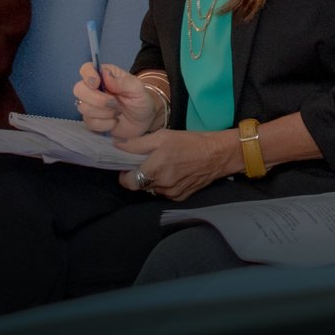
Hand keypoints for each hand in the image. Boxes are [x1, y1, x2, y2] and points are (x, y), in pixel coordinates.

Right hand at [73, 62, 158, 138]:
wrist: (144, 121)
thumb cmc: (140, 99)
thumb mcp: (137, 88)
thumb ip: (122, 82)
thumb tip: (105, 75)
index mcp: (104, 75)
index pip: (86, 68)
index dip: (88, 75)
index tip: (97, 84)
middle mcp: (93, 88)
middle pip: (79, 89)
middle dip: (97, 99)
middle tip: (115, 103)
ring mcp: (90, 105)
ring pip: (83, 108)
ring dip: (104, 113)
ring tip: (118, 112)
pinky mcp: (92, 120)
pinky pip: (90, 123)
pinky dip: (105, 124)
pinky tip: (114, 122)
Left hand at [114, 126, 239, 200]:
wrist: (216, 155)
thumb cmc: (189, 142)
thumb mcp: (162, 136)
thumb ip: (137, 144)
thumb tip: (118, 146)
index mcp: (156, 169)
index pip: (129, 183)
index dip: (124, 175)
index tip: (127, 166)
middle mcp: (163, 185)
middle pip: (140, 185)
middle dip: (139, 174)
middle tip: (146, 161)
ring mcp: (172, 194)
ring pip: (152, 189)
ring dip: (152, 179)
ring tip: (162, 164)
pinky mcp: (181, 197)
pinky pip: (165, 192)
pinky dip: (164, 184)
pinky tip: (173, 171)